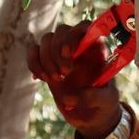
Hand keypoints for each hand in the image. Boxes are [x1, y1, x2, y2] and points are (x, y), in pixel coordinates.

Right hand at [27, 22, 121, 138]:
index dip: (74, 34)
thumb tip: (68, 98)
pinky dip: (33, 63)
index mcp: (97, 48)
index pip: (85, 25)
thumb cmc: (104, 103)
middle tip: (65, 74)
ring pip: (46, 39)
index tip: (69, 53)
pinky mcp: (47, 63)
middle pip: (62, 30)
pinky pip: (33, 51)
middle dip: (58, 51)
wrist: (92, 113)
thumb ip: (92, 97)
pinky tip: (41, 79)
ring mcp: (62, 53)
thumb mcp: (106, 101)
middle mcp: (79, 46)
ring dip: (46, 59)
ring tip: (56, 80)